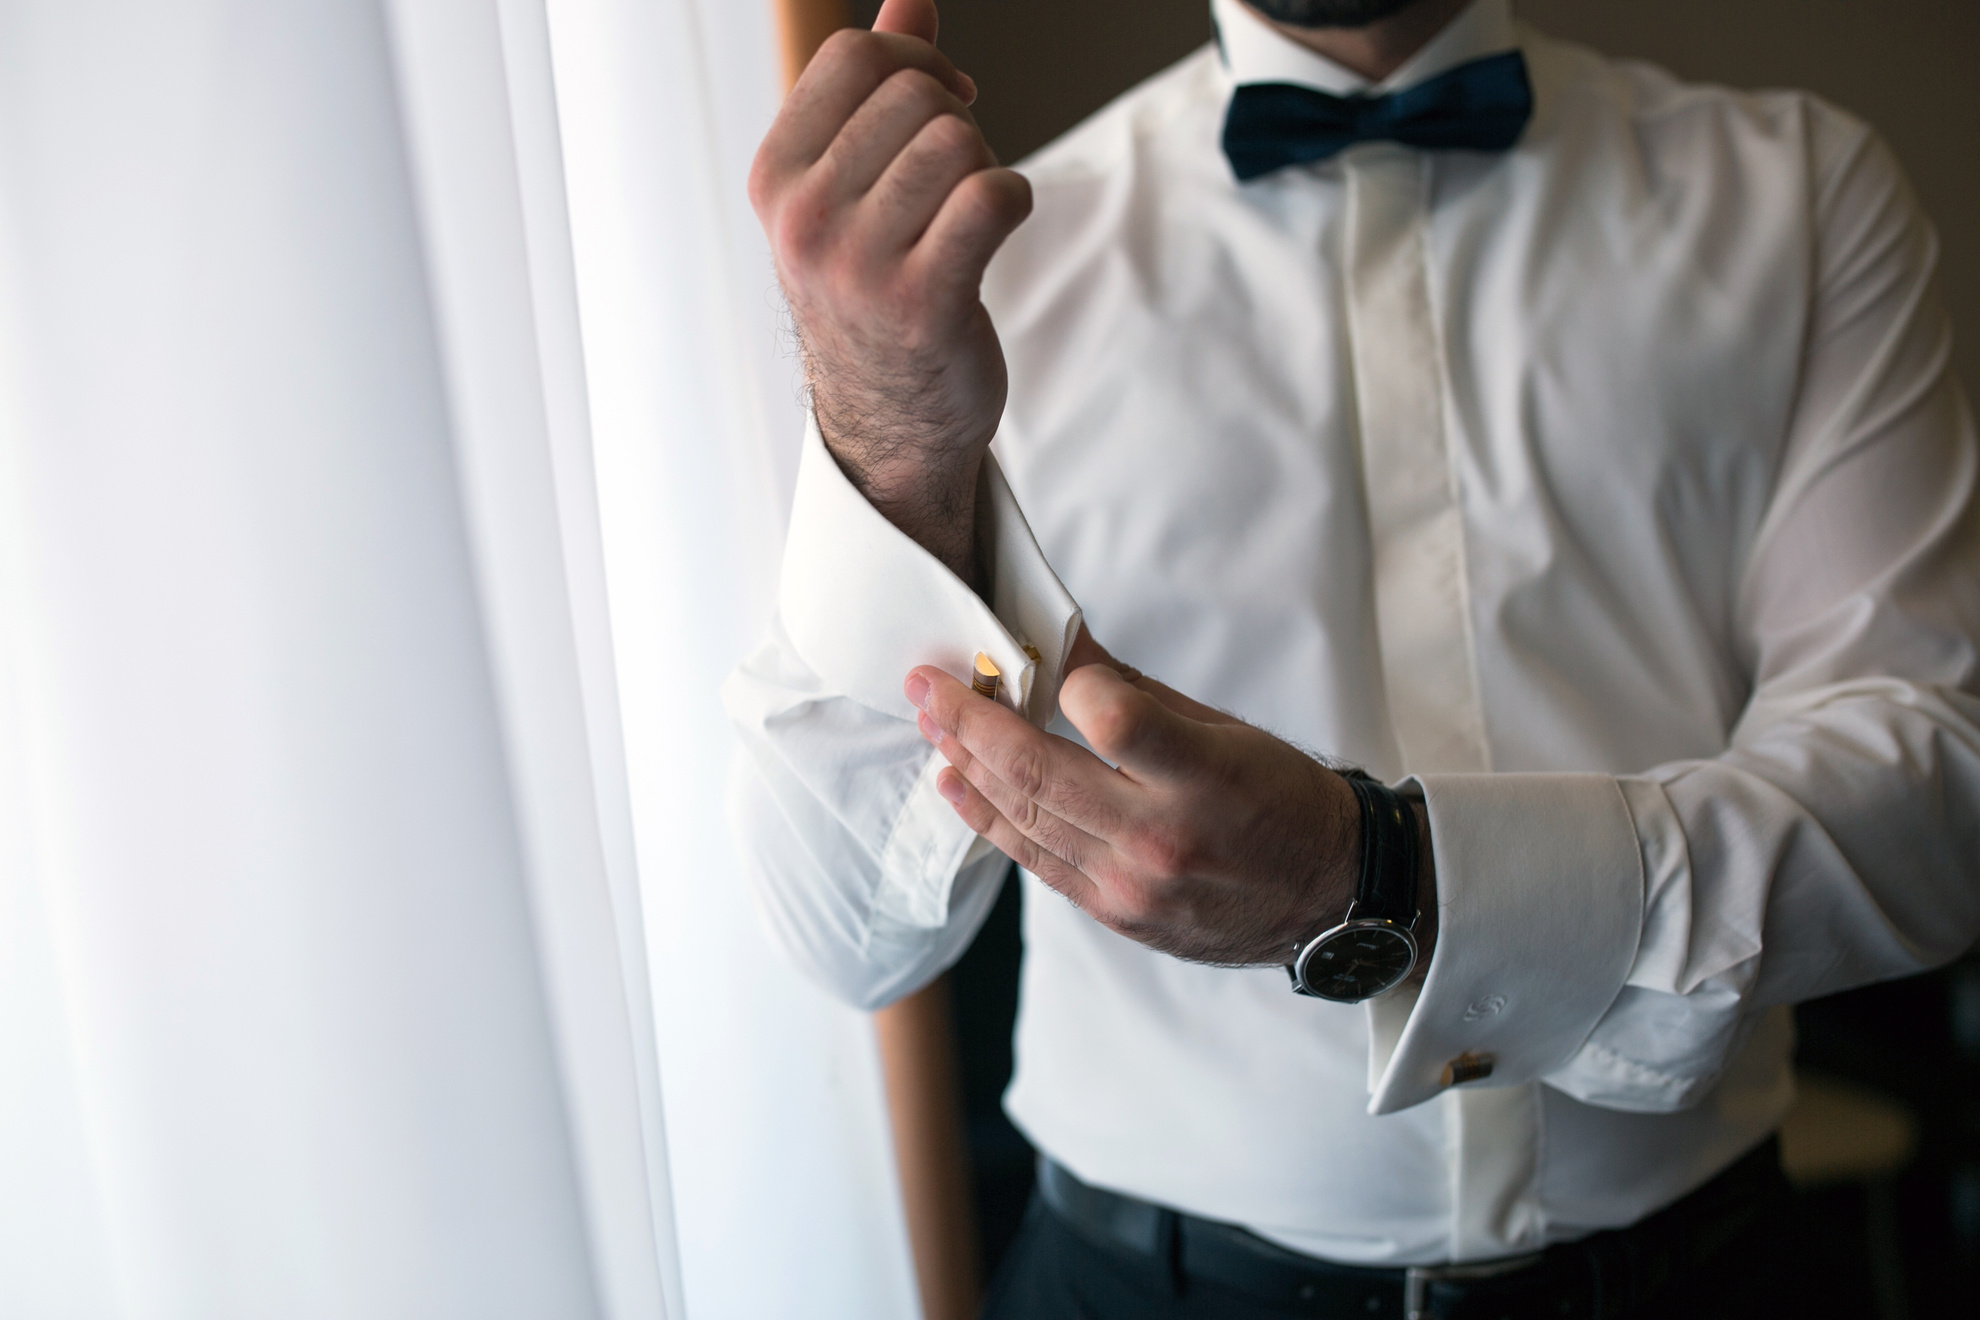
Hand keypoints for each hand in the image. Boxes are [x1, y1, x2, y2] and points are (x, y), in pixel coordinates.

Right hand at [749, 0, 1031, 580]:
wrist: (890, 419)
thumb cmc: (875, 292)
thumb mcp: (852, 189)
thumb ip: (876, 88)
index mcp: (776, 179)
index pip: (854, 56)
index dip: (917, 66)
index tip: (941, 107)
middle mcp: (805, 220)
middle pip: (917, 96)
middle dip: (958, 123)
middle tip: (956, 179)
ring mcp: (859, 265)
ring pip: (959, 142)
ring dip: (985, 170)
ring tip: (966, 217)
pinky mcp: (924, 302)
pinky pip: (993, 197)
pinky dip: (1013, 201)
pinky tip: (995, 232)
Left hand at [905, 633, 1435, 967]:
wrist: (1329, 899)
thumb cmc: (1285, 801)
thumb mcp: (1227, 731)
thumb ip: (1139, 695)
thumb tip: (1063, 647)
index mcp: (1205, 778)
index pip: (1117, 720)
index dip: (1073, 682)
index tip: (1048, 659)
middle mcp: (1162, 838)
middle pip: (1041, 773)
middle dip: (972, 721)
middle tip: (929, 685)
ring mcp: (1132, 885)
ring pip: (1025, 819)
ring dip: (968, 767)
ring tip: (933, 726)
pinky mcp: (1116, 914)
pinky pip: (1037, 861)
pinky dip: (990, 820)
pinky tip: (958, 785)